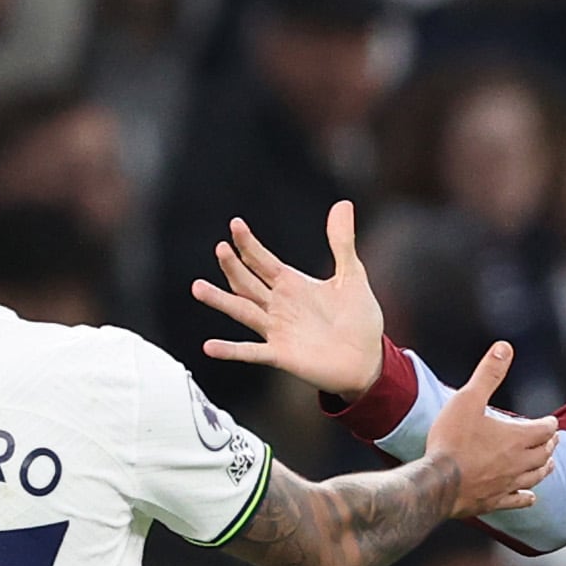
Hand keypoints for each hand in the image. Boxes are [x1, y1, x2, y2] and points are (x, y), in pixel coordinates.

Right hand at [192, 201, 385, 396]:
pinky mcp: (280, 355)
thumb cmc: (359, 321)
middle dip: (233, 266)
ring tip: (198, 288)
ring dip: (221, 300)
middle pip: (247, 282)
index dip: (249, 244)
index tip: (236, 225)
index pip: (263, 260)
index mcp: (292, 285)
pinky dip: (231, 350)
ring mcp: (277, 330)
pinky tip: (210, 347)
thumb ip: (342, 242)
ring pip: (242, 311)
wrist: (367, 360)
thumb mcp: (352, 276)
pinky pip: (251, 352)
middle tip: (220, 249)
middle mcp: (279, 306)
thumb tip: (343, 204)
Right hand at [424, 341, 556, 513]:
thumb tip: (504, 348)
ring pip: (535, 477)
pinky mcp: (494, 502)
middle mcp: (518, 463)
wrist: (438, 482)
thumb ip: (488, 374)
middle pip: (543, 453)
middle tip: (553, 440)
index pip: (544, 430)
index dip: (549, 424)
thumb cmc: (451, 440)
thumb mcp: (468, 399)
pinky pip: (517, 500)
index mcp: (517, 438)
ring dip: (544, 468)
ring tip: (549, 464)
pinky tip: (530, 497)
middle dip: (550, 445)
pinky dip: (527, 497)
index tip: (551, 422)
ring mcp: (507, 484)